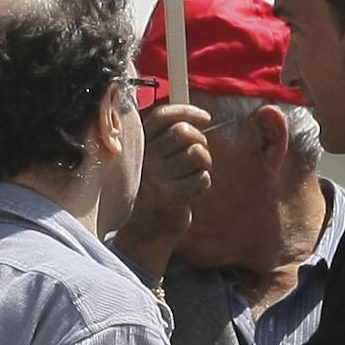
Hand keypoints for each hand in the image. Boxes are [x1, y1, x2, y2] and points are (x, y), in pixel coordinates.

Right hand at [113, 102, 213, 277]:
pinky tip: (191, 191)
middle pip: (183, 132)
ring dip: (204, 164)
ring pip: (197, 154)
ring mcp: (156, 177)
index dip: (186, 112)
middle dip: (200, 141)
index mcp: (139, 146)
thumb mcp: (154, 160)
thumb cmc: (156, 191)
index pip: (162, 116)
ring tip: (194, 174)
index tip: (205, 117)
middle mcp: (145, 159)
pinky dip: (202, 183)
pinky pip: (202, 179)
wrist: (145, 232)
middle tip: (198, 155)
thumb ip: (168, 137)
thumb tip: (197, 116)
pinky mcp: (169, 197)